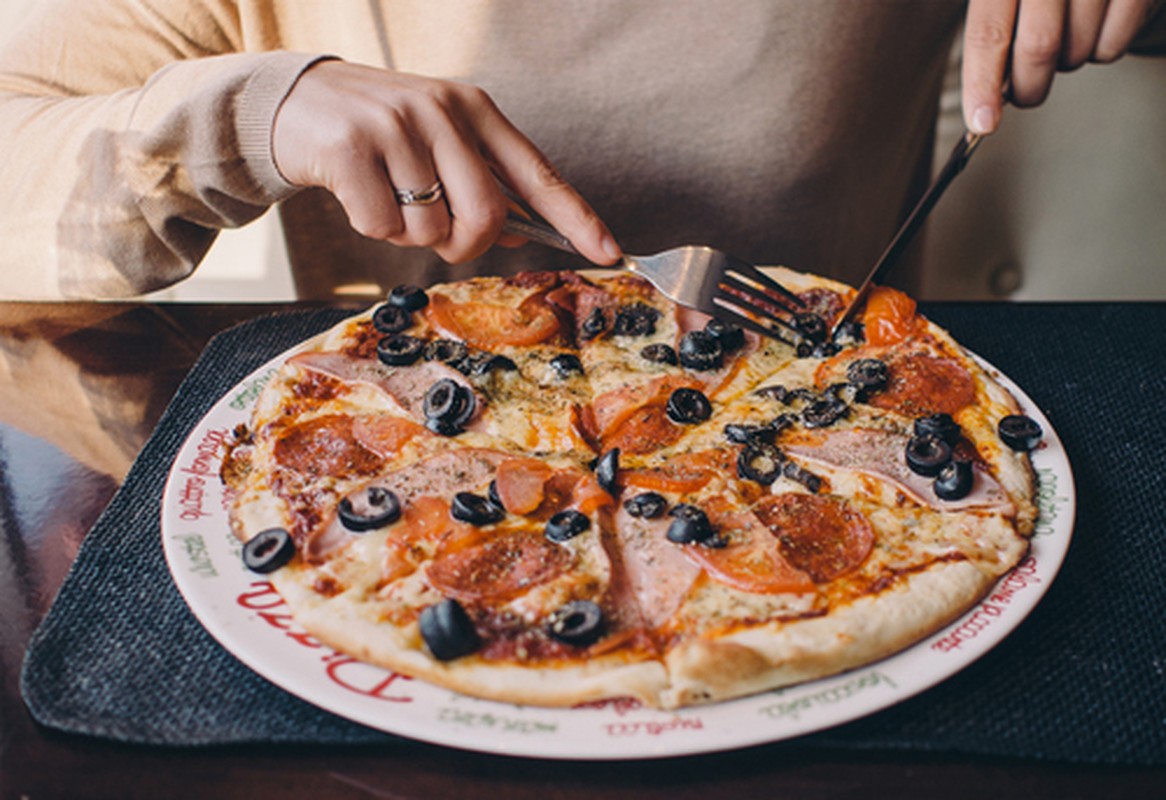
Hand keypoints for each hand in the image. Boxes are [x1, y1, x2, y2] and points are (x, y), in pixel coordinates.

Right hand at [272, 60, 620, 264]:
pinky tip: (358, 193)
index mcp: (474, 110)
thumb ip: (478, 181)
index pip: (538, 173)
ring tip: (386, 193)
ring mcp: (396, 127)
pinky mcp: (351, 148)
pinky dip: (372, 227)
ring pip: (430, 230)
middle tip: (439, 233)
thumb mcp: (436, 140)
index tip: (610, 251)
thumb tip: (516, 235)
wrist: (292, 101)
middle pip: (487, 217)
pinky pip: (382, 227)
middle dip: (465, 244)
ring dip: (409, 234)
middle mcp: (442, 111)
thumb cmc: (378, 132)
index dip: (576, 218)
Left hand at [961, 0, 1154, 133]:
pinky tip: (1095, 26)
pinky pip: (1112, 46)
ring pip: (1076, 50)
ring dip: (1067, 60)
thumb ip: (994, 32)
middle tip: (1026, 90)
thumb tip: (985, 93)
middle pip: (1037, 47)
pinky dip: (1100, 49)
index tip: (983, 122)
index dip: (982, 83)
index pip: (988, 33)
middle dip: (1028, 85)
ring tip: (1067, 34)